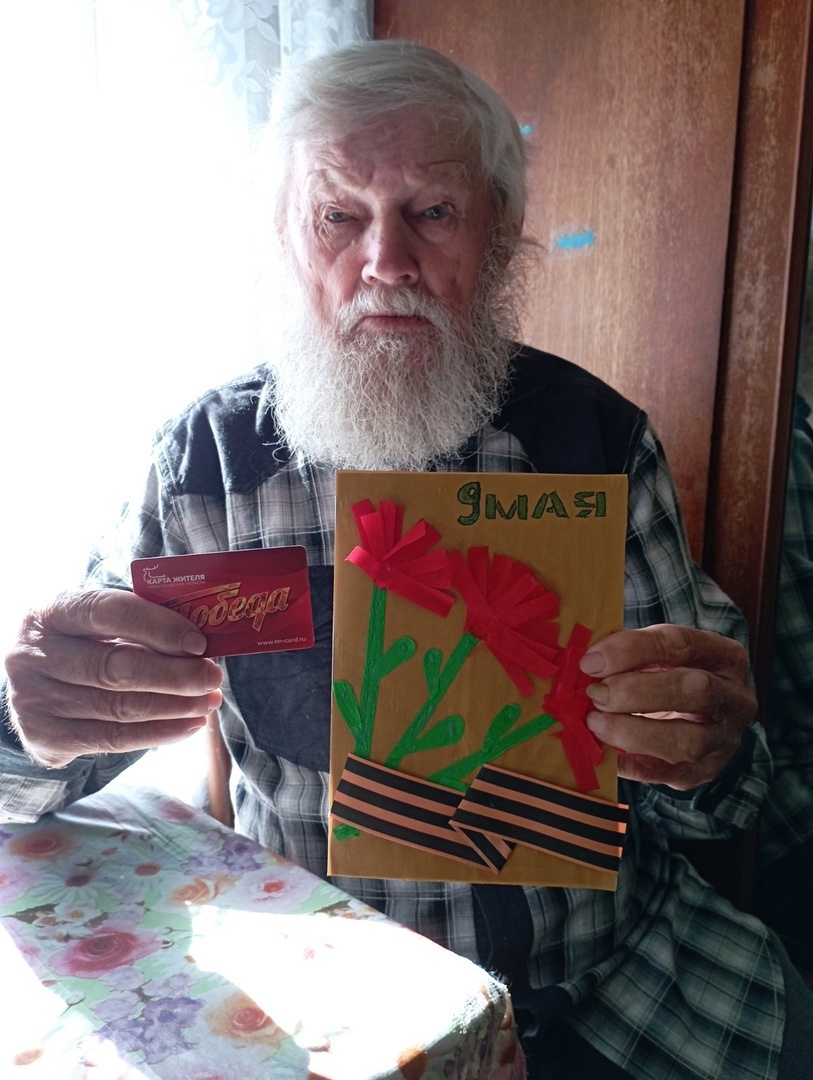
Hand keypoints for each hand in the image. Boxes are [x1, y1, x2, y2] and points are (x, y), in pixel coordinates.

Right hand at [4, 590, 222, 768]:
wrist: (34, 686)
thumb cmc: (81, 645)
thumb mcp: (97, 624)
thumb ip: (139, 627)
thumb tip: (201, 646)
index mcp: (50, 612)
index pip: (108, 611)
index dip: (158, 627)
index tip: (198, 642)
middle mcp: (33, 655)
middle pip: (116, 667)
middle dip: (176, 674)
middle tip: (213, 676)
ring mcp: (34, 700)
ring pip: (119, 707)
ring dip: (175, 706)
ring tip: (208, 701)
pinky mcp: (45, 738)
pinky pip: (113, 739)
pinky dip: (159, 733)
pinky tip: (188, 725)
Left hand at [579, 624, 756, 789]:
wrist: (703, 719)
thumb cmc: (674, 676)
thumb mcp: (664, 655)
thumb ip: (633, 654)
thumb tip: (588, 663)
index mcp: (725, 656)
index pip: (681, 644)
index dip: (632, 650)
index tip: (592, 661)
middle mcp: (735, 698)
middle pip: (694, 690)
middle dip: (637, 692)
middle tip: (596, 694)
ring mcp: (725, 740)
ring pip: (687, 741)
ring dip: (633, 732)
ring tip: (596, 723)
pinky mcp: (705, 772)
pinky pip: (667, 774)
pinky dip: (631, 764)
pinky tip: (605, 754)